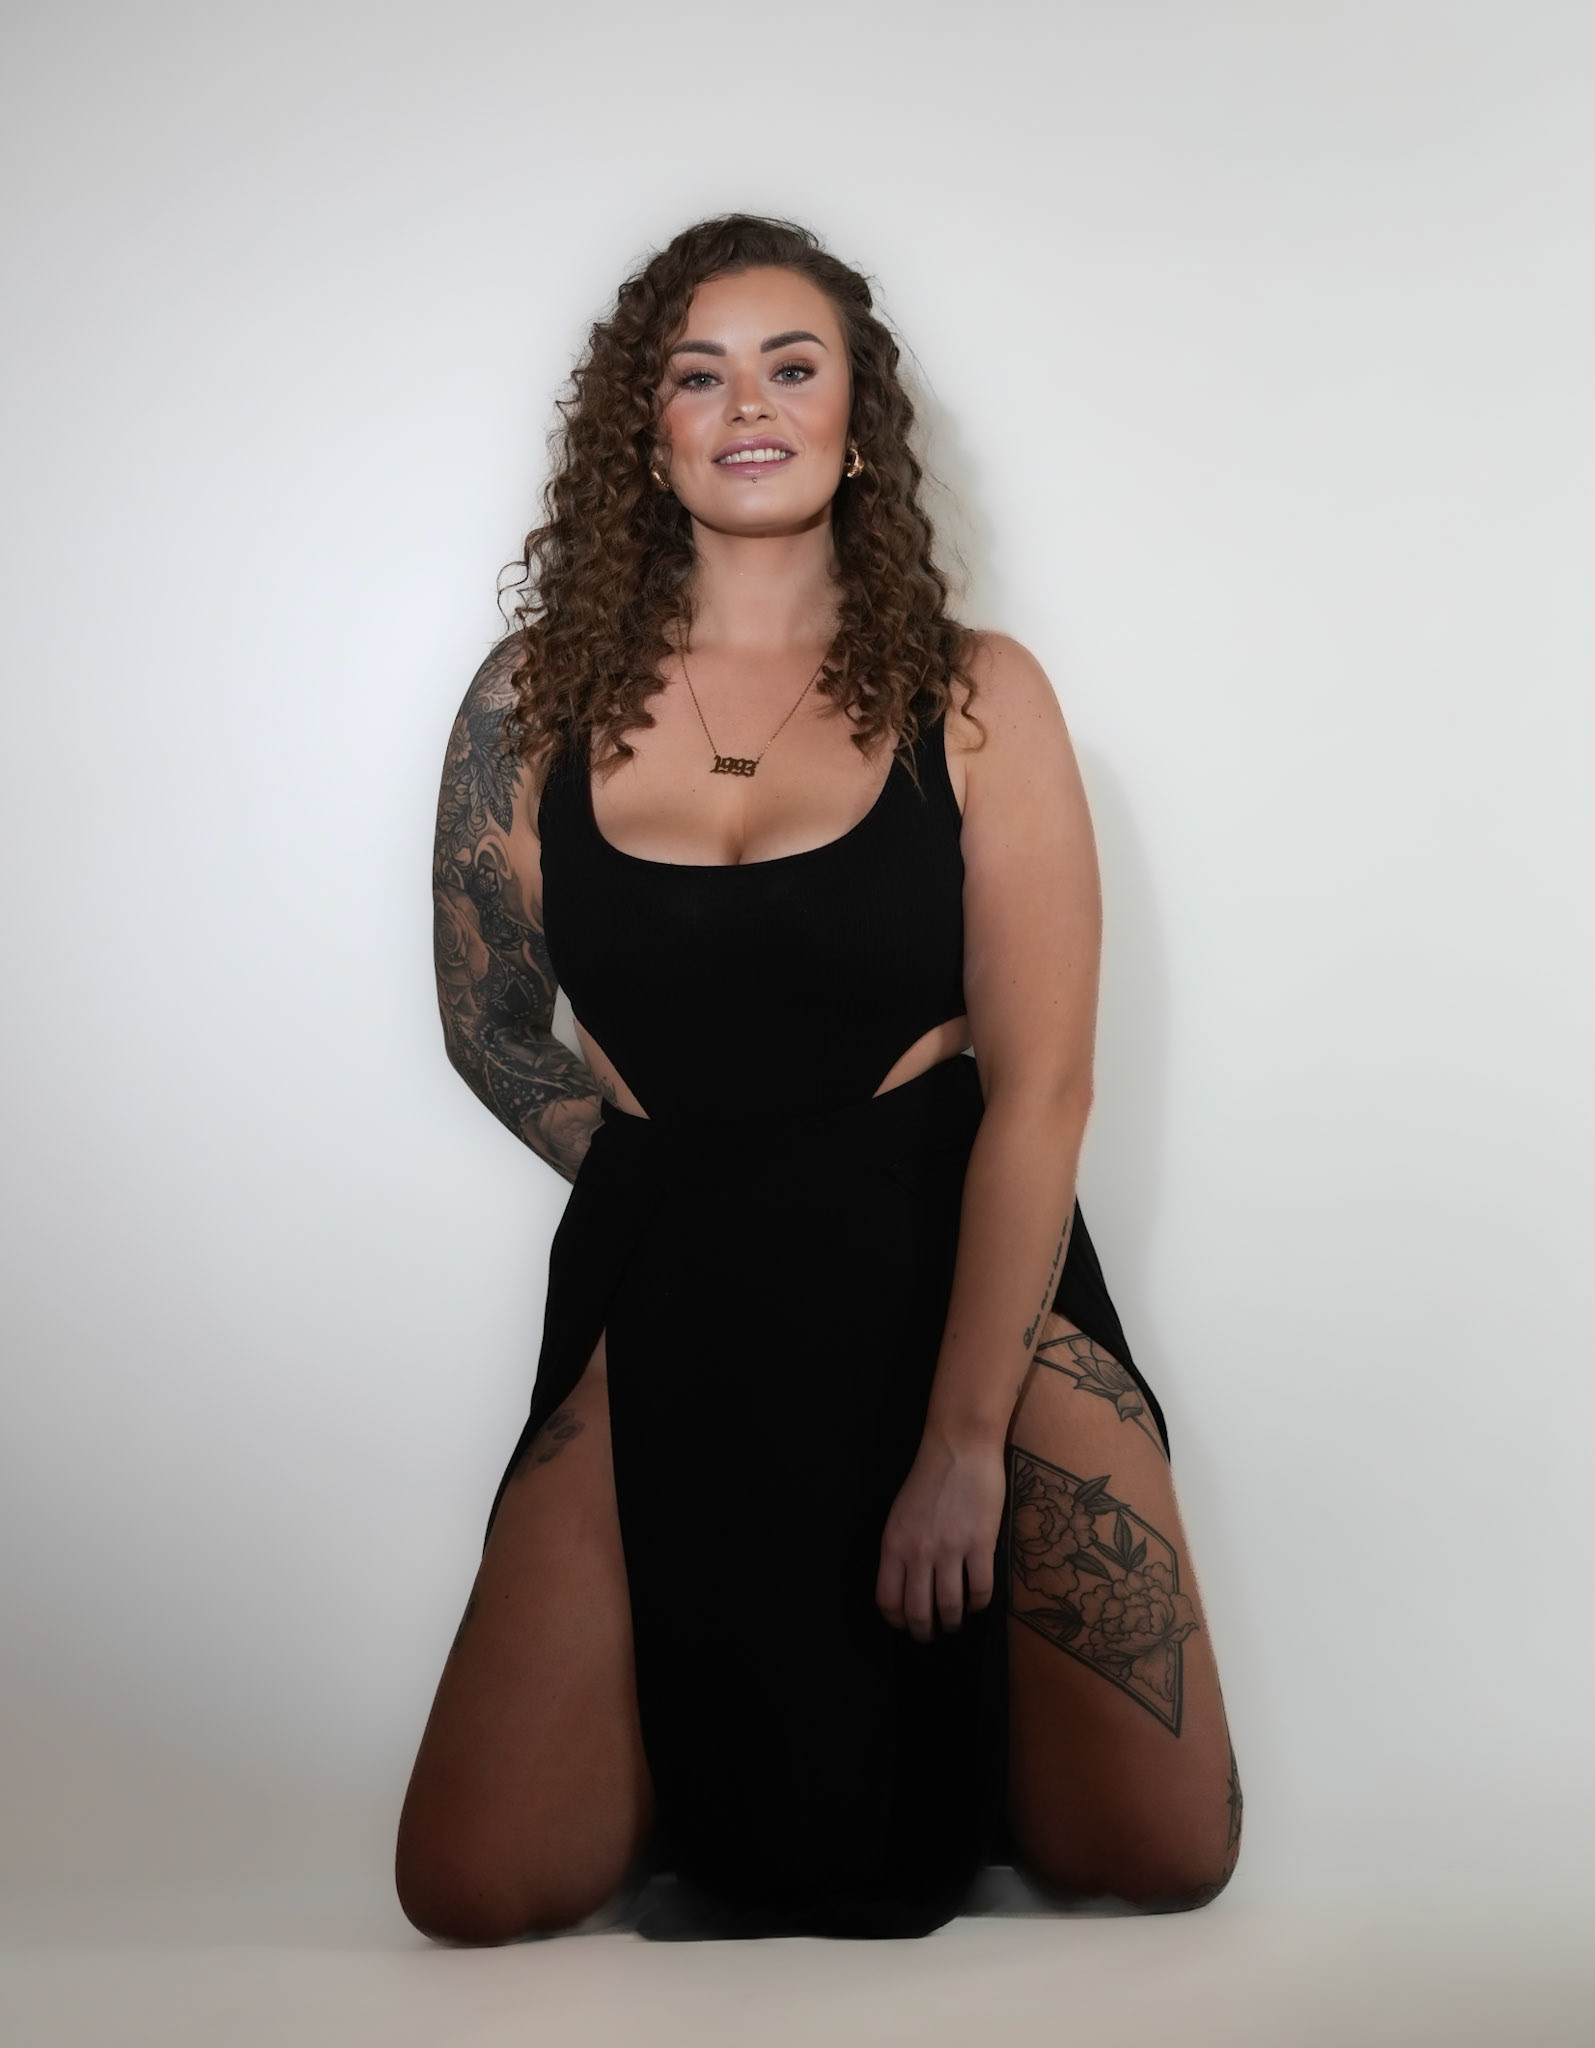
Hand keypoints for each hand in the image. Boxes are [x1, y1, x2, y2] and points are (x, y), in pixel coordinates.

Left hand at [875, 1434, 1006, 1642]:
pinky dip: (979, 1605)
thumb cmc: (929, 1478)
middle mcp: (918, 1552)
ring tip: (956, 1623)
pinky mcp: (980, 1545)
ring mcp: (950, 1549)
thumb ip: (901, 1550)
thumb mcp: (900, 1515)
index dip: (897, 1620)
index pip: (888, 1599)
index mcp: (893, 1543)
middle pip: (917, 1612)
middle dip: (925, 1632)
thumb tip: (908, 1585)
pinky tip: (978, 1603)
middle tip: (932, 1636)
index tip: (906, 1624)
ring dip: (954, 1623)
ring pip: (950, 1607)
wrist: (960, 1448)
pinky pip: (980, 1590)